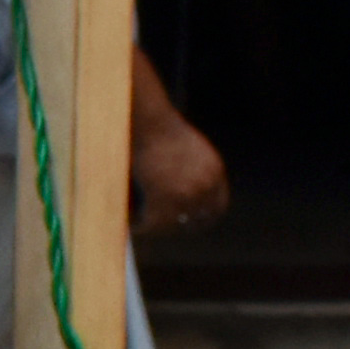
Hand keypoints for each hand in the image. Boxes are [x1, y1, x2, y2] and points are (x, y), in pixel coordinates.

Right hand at [132, 106, 231, 238]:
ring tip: (143, 224)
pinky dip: (140, 225)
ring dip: (157, 226)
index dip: (204, 217)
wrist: (148, 122)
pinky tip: (132, 225)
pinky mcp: (163, 201)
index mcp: (214, 172)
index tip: (192, 220)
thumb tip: (186, 190)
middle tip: (165, 226)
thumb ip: (196, 170)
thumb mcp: (190, 148)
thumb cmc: (161, 128)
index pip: (217, 207)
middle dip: (180, 225)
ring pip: (170, 224)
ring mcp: (185, 196)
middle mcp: (204, 187)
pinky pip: (151, 224)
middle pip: (196, 220)